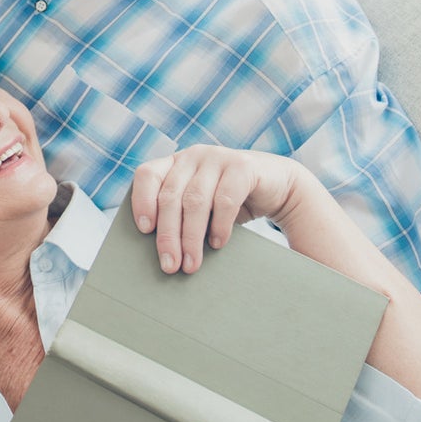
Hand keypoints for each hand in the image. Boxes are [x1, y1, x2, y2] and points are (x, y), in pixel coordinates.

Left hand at [131, 145, 302, 273]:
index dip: (141, 201)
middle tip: (170, 266)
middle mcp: (193, 156)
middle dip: (168, 235)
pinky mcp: (243, 166)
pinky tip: (218, 244)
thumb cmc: (230, 203)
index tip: (144, 230)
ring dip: (191, 237)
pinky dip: (219, 226)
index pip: (147, 175)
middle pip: (170, 196)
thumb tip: (161, 254)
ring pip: (195, 201)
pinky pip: (225, 199)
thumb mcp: (201, 207)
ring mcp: (217, 157)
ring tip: (191, 264)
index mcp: (175, 163)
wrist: (278, 188)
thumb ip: (180, 217)